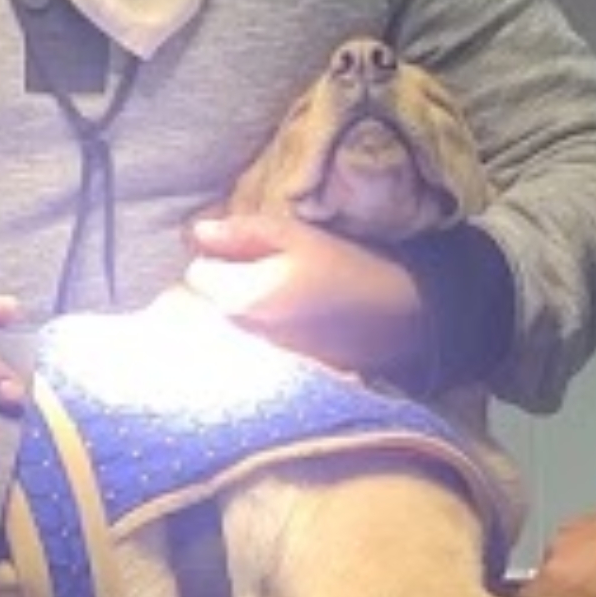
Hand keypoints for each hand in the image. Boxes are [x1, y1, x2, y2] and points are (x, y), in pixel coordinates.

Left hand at [183, 212, 429, 380]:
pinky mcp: (282, 365)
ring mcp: (259, 353)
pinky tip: (297, 309)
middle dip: (228, 279)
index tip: (246, 244)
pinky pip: (255, 337)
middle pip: (211, 299)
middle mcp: (240, 332)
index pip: (197, 272)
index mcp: (239, 298)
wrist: (399, 319)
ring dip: (246, 300)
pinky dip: (266, 322)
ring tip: (285, 283)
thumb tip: (196, 231)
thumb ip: (242, 233)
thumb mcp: (296, 235)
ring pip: (232, 319)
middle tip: (268, 260)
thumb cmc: (347, 267)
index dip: (217, 253)